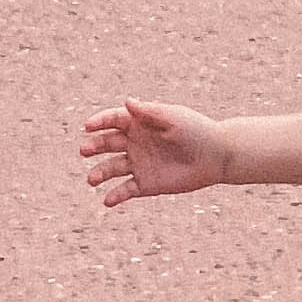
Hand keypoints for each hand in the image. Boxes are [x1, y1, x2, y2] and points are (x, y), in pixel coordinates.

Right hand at [79, 99, 229, 206]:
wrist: (216, 156)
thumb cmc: (196, 131)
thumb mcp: (173, 118)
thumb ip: (149, 112)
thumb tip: (127, 101)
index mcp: (139, 123)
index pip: (113, 120)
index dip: (99, 122)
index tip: (88, 127)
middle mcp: (135, 143)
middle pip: (107, 143)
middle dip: (93, 146)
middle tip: (85, 150)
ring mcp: (139, 164)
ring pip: (111, 168)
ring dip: (99, 173)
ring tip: (91, 179)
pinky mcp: (146, 184)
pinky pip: (126, 190)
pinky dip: (115, 196)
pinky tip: (108, 200)